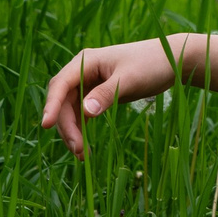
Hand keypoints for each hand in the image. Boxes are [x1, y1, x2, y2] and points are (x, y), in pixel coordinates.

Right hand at [40, 39, 179, 157]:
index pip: (61, 84)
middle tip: (77, 150)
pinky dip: (82, 130)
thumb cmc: (151, 64)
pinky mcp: (98, 94)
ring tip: (82, 155)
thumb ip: (107, 94)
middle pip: (63, 101)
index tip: (46, 125)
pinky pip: (82, 114)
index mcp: (86, 61)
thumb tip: (86, 111)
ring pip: (71, 111)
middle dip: (67, 126)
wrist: (172, 60)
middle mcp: (83, 72)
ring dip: (73, 131)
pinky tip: (85, 148)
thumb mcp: (130, 79)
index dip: (51, 105)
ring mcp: (89, 83)